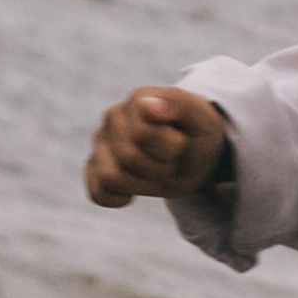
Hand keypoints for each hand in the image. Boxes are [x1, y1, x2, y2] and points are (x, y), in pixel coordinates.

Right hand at [85, 85, 229, 209]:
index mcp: (138, 99)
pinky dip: (118, 198)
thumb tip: (146, 103)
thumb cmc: (197, 133)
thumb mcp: (201, 118)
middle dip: (160, 168)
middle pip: (128, 157)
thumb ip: (177, 104)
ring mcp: (101, 143)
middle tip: (173, 162)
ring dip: (143, 185)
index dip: (168, 148)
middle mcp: (113, 117)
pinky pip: (98, 193)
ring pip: (110, 177)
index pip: (141, 134)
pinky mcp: (95, 167)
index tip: (181, 143)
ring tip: (157, 175)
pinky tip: (134, 192)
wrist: (196, 153)